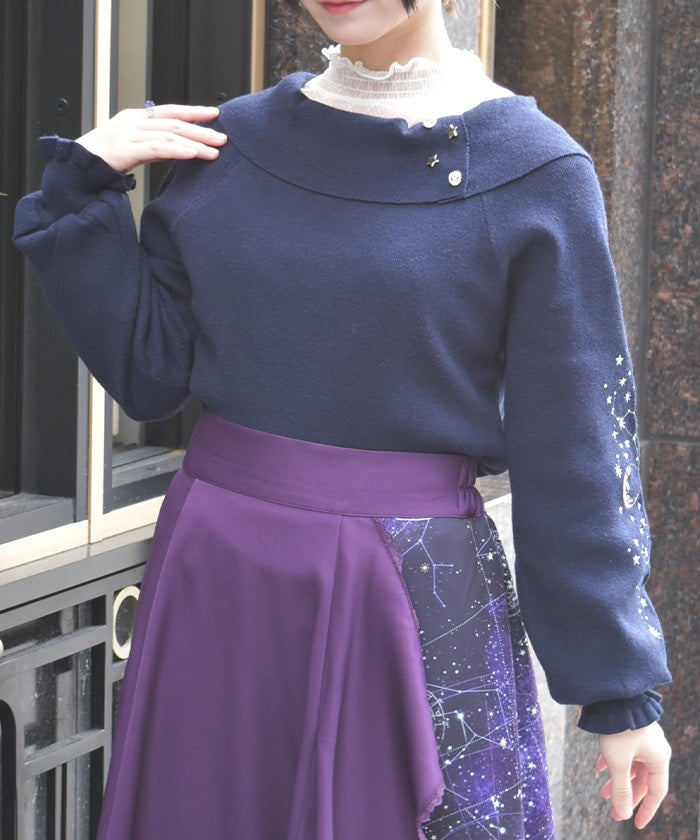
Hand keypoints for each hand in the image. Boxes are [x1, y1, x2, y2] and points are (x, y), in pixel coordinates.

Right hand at [76, 104, 227, 173]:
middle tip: (222, 136)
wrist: (75, 169)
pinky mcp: (125, 149)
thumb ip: (155, 146)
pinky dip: (178, 150)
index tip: (214, 113)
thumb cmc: (102, 161)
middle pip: (173, 122)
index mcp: (134, 118)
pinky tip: (193, 154)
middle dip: (201, 129)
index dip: (192, 112)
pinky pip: (157, 148)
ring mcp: (128, 134)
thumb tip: (180, 148)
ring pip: (168, 134)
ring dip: (195, 142)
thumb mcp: (133, 149)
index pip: (169, 111)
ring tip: (215, 150)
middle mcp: (132, 122)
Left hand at [597, 722, 670, 827]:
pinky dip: (612, 761)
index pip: (656, 792)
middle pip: (643, 780)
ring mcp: (641, 738)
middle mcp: (654, 749)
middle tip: (613, 810)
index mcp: (659, 758)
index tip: (636, 825)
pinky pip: (623, 751)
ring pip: (631, 766)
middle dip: (627, 796)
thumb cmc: (618, 727)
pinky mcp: (628, 729)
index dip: (646, 810)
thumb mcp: (618, 761)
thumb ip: (621, 789)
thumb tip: (622, 815)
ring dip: (618, 779)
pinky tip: (599, 767)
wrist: (611, 693)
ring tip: (603, 793)